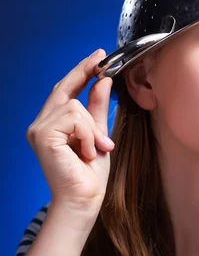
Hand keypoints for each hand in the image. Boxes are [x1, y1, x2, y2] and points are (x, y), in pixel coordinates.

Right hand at [26, 49, 114, 212]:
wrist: (84, 199)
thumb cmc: (90, 175)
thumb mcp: (98, 135)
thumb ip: (97, 109)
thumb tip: (103, 81)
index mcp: (53, 125)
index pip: (65, 91)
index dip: (80, 72)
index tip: (98, 56)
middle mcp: (41, 124)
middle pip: (63, 89)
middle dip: (84, 73)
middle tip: (102, 61)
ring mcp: (39, 129)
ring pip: (73, 106)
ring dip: (92, 128)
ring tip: (98, 148)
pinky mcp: (43, 136)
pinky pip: (73, 119)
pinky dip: (87, 134)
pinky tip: (88, 152)